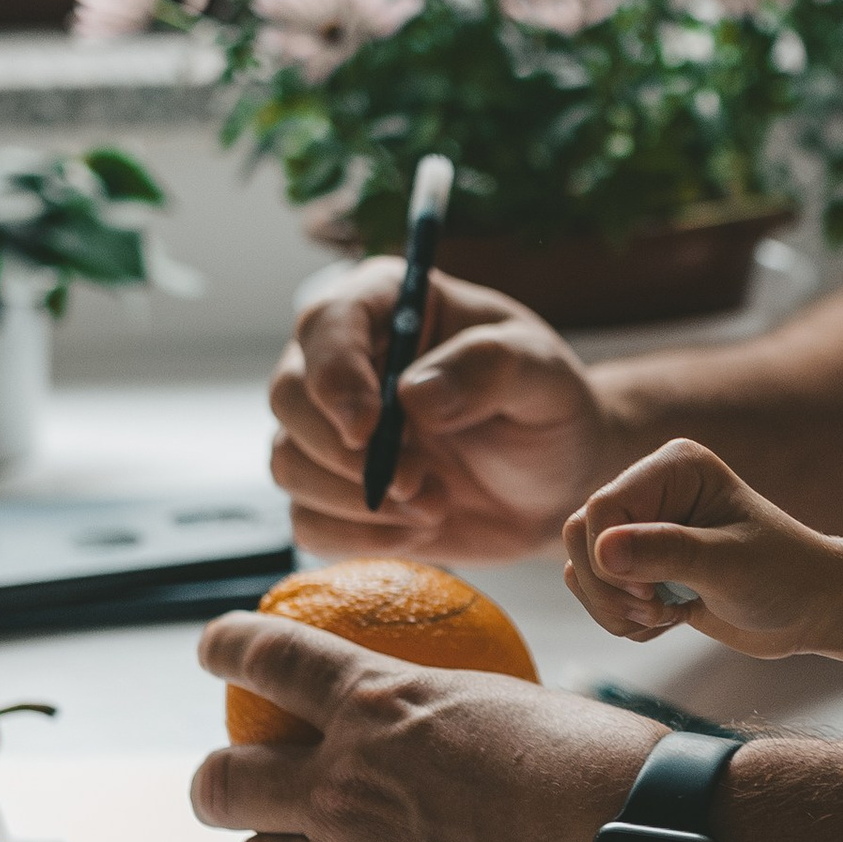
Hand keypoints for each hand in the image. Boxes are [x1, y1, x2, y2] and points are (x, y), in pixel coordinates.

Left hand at [192, 608, 653, 841]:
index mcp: (381, 705)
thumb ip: (432, 715)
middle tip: (238, 787)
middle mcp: (345, 785)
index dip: (228, 648)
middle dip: (222, 782)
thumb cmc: (601, 773)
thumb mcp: (503, 703)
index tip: (215, 649)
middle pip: (221, 782)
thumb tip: (418, 723)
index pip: (270, 660)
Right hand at [271, 263, 609, 562]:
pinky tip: (418, 528)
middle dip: (346, 453)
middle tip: (421, 483)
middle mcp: (345, 360)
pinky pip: (307, 520)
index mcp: (388, 304)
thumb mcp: (542, 376)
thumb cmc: (548, 409)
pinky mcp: (333, 492)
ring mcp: (329, 428)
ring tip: (434, 505)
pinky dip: (358, 537)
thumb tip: (416, 394)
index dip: (334, 375)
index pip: (327, 322)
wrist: (554, 481)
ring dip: (357, 501)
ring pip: (288, 462)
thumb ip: (490, 367)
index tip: (368, 428)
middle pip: (288, 396)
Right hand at [564, 438, 842, 658]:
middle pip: (580, 537)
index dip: (612, 559)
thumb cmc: (783, 575)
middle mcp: (652, 491)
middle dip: (609, 588)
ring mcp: (644, 529)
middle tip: (656, 610)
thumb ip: (664, 553)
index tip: (653, 594)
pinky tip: (668, 622)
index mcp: (674, 469)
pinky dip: (624, 619)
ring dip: (615, 608)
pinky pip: (597, 592)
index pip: (602, 509)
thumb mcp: (726, 564)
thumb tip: (601, 552)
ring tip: (664, 617)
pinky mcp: (642, 566)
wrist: (811, 608)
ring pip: (582, 569)